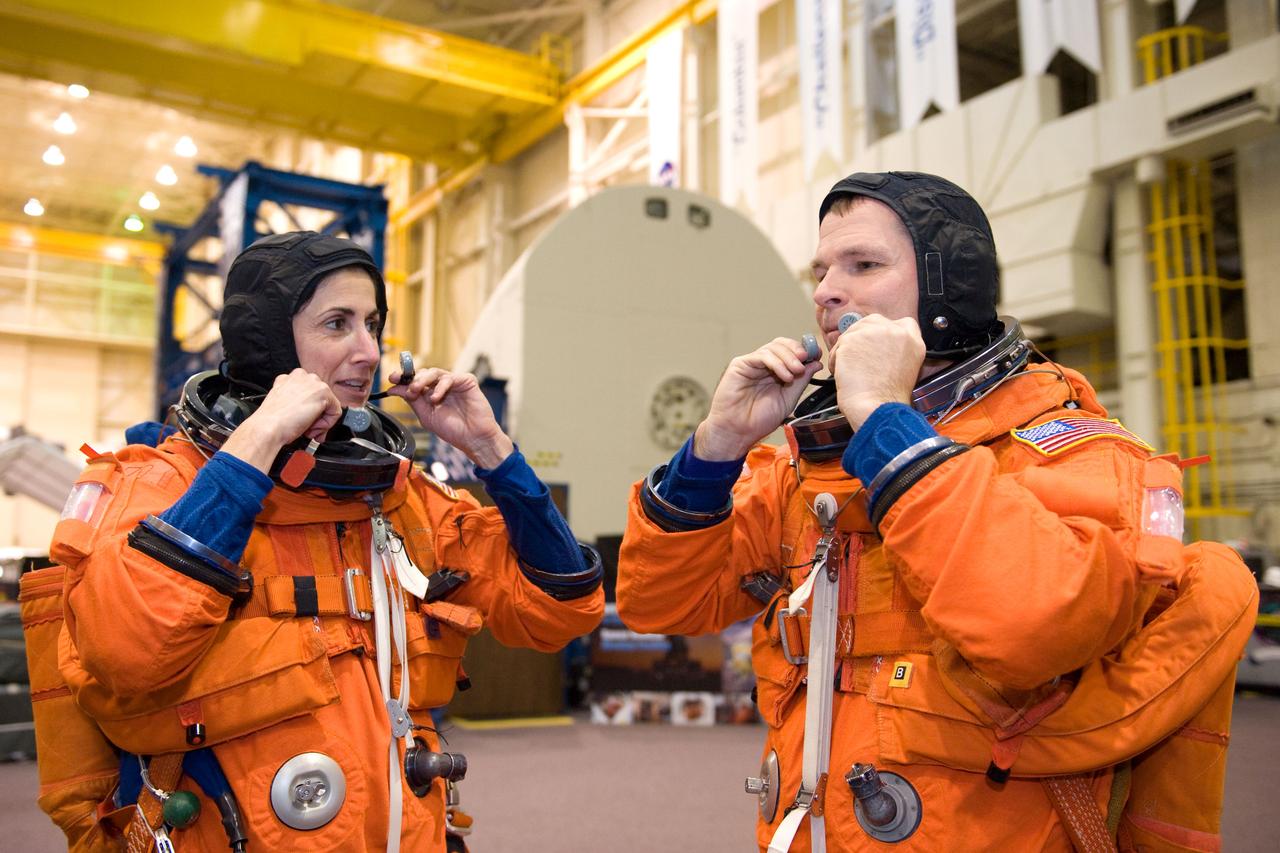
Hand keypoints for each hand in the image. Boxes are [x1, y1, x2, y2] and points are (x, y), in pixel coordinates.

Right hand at [224, 369, 342, 471]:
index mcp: (289, 378)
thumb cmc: (272, 421)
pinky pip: (336, 412)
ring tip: (307, 429)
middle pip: (320, 399)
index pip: (309, 395)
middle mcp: (301, 376)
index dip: (308, 412)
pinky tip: (312, 428)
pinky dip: (327, 424)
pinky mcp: (323, 392)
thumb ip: (297, 400)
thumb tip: (310, 409)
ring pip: (329, 405)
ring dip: (320, 421)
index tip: (303, 422)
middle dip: (316, 417)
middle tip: (306, 428)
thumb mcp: (284, 404)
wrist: (268, 426)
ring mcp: (313, 382)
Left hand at [386, 367, 512, 467]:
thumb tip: (393, 389)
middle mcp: (442, 386)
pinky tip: (436, 398)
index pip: (414, 380)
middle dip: (412, 379)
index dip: (403, 377)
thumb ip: (411, 401)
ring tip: (417, 391)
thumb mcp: (426, 415)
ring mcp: (454, 383)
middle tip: (408, 390)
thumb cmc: (453, 430)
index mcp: (431, 393)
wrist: (473, 438)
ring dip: (423, 380)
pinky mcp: (467, 381)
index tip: (392, 378)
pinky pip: (450, 378)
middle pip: (423, 373)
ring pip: (435, 372)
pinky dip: (440, 386)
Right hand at [694, 338, 822, 461]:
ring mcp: (752, 364)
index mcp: (775, 372)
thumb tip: (816, 363)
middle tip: (806, 361)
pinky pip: (761, 356)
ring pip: (773, 348)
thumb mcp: (788, 400)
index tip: (817, 356)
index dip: (805, 351)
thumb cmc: (758, 420)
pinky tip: (785, 376)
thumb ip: (801, 381)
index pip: (790, 352)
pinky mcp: (740, 365)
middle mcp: (763, 365)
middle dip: (797, 350)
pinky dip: (776, 363)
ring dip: (788, 358)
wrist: (738, 432)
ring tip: (796, 372)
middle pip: (782, 345)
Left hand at [830, 315, 924, 429]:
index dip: (886, 332)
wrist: (877, 407)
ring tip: (854, 371)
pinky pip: (838, 346)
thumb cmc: (887, 397)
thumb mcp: (906, 366)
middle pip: (873, 322)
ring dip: (848, 350)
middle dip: (863, 338)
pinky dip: (837, 360)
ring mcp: (873, 332)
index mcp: (912, 339)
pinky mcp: (853, 339)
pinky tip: (845, 374)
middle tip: (861, 359)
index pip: (902, 323)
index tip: (879, 344)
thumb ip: (896, 348)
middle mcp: (896, 331)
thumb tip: (878, 343)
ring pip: (853, 333)